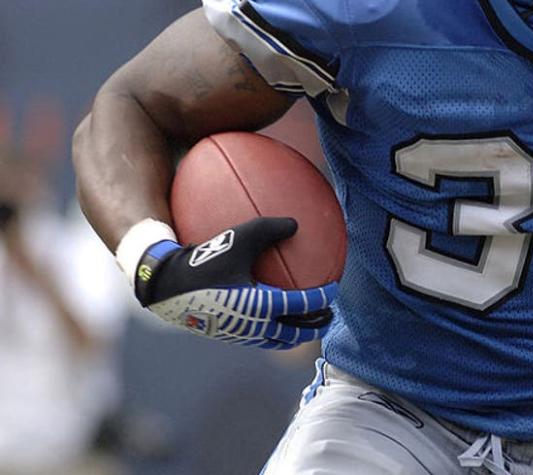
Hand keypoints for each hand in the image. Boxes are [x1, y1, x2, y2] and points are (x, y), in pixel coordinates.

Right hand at [133, 217, 336, 349]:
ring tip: (307, 323)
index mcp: (261, 305)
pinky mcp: (228, 335)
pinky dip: (275, 331)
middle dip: (316, 326)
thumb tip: (296, 224)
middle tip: (330, 316)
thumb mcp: (238, 237)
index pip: (302, 306)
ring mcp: (241, 334)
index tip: (335, 289)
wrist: (165, 288)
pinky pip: (260, 337)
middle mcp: (254, 324)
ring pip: (277, 341)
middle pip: (296, 333)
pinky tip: (273, 316)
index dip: (323, 298)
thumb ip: (269, 228)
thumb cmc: (204, 260)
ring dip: (296, 334)